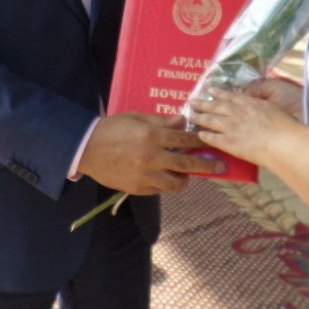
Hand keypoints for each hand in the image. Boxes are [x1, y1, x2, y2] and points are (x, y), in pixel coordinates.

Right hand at [77, 112, 224, 194]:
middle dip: (206, 165)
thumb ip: (161, 122)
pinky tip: (167, 178)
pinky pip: (159, 189)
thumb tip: (183, 121)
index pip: (184, 138)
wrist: (87, 148)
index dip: (200, 140)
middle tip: (220, 167)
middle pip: (186, 163)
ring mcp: (144, 175)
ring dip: (185, 179)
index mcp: (151, 136)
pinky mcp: (137, 188)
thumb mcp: (137, 118)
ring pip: (175, 183)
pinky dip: (166, 184)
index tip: (211, 141)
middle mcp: (151, 157)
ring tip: (189, 175)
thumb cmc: (113, 128)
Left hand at [190, 86, 303, 168]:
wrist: (281, 142)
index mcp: (247, 102)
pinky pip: (213, 138)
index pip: (228, 96)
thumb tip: (254, 101)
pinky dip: (205, 135)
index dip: (217, 93)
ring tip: (190, 115)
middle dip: (202, 103)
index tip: (209, 90)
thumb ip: (260, 102)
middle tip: (191, 101)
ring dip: (199, 117)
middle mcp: (235, 112)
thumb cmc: (283, 125)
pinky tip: (199, 134)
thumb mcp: (272, 106)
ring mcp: (230, 127)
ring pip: (209, 120)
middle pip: (214, 106)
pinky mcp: (229, 143)